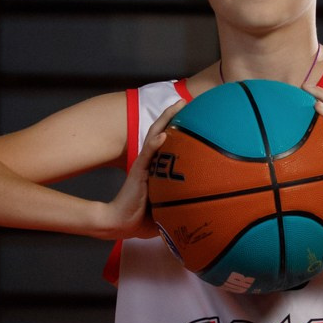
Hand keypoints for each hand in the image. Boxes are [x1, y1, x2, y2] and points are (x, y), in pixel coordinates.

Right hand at [97, 102, 182, 241]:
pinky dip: (155, 144)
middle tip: (184, 100)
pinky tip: (164, 134)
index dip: (176, 128)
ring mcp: (144, 165)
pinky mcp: (138, 172)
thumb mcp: (165, 204)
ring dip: (165, 120)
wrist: (122, 222)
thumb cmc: (143, 216)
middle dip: (172, 115)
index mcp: (155, 167)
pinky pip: (148, 155)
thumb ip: (178, 198)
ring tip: (177, 105)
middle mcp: (150, 161)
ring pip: (155, 136)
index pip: (167, 142)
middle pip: (161, 132)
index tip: (190, 115)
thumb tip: (200, 203)